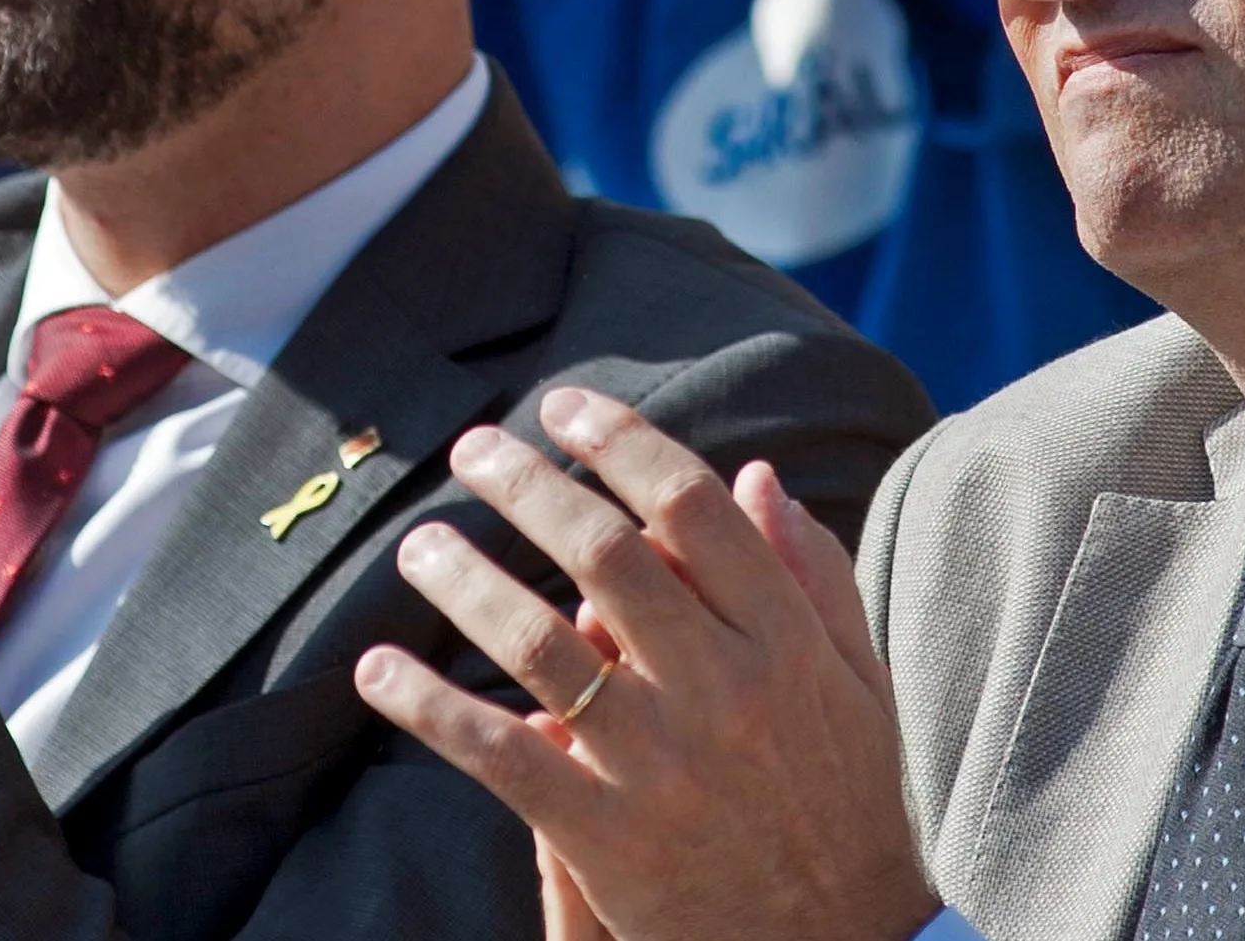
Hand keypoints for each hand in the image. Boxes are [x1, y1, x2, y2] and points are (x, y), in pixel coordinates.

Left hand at [356, 389, 937, 940]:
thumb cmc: (858, 816)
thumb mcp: (866, 688)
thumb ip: (814, 579)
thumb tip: (755, 478)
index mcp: (786, 642)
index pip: (694, 508)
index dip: (621, 441)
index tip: (565, 408)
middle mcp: (723, 688)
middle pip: (605, 553)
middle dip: (526, 484)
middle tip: (472, 448)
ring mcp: (660, 762)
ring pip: (539, 640)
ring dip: (464, 580)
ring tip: (418, 546)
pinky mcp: (607, 836)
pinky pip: (501, 754)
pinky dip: (429, 707)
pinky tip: (377, 672)